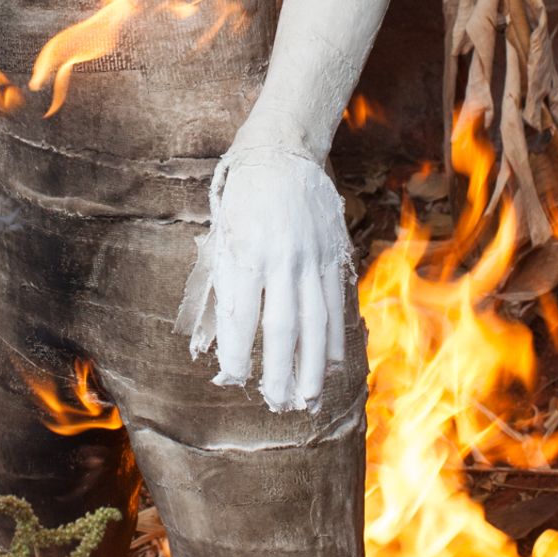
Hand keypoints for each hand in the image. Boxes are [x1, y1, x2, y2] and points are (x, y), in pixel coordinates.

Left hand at [177, 146, 351, 413]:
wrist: (283, 151)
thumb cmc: (241, 199)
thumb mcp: (222, 237)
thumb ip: (225, 286)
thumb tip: (222, 342)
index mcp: (247, 251)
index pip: (243, 315)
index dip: (239, 352)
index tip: (234, 381)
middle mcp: (283, 258)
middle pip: (284, 326)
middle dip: (281, 371)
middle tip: (278, 405)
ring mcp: (312, 257)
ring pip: (316, 321)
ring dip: (313, 365)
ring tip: (308, 399)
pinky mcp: (333, 254)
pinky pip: (335, 303)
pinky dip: (335, 338)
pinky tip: (333, 366)